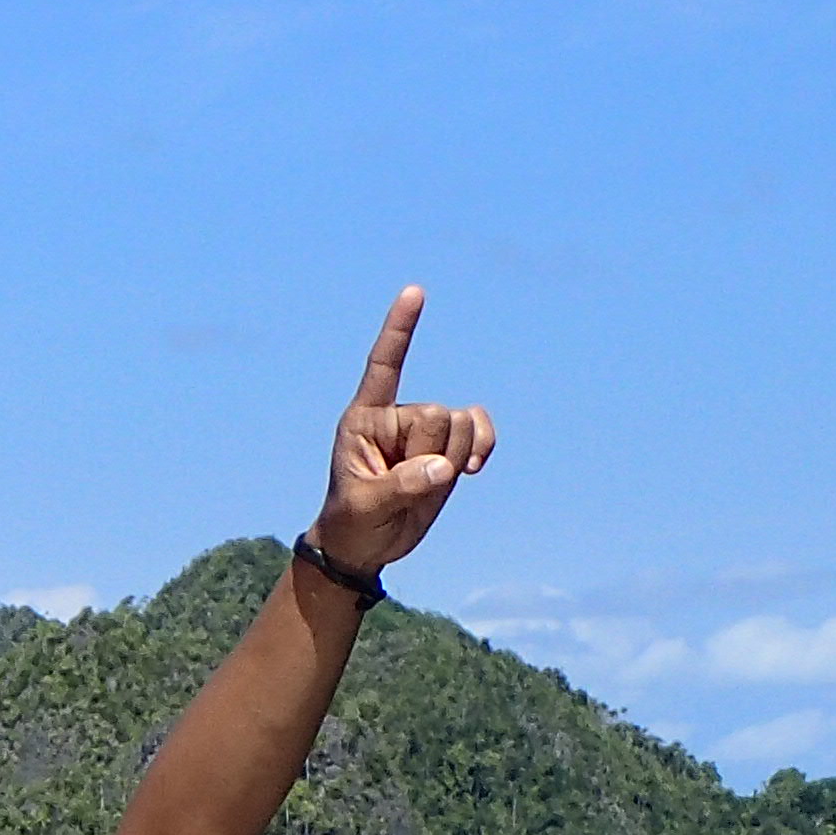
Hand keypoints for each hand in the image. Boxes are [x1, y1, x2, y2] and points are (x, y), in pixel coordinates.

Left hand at [311, 287, 493, 581]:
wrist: (365, 544)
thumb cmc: (352, 520)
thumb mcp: (366, 505)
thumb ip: (401, 486)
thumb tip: (444, 468)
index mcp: (365, 419)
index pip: (384, 365)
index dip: (401, 329)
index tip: (416, 291)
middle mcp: (397, 417)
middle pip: (437, 415)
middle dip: (428, 455)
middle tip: (399, 485)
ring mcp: (425, 432)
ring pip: (461, 426)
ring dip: (452, 460)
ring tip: (420, 487)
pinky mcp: (448, 448)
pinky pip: (479, 430)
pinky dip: (483, 445)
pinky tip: (472, 471)